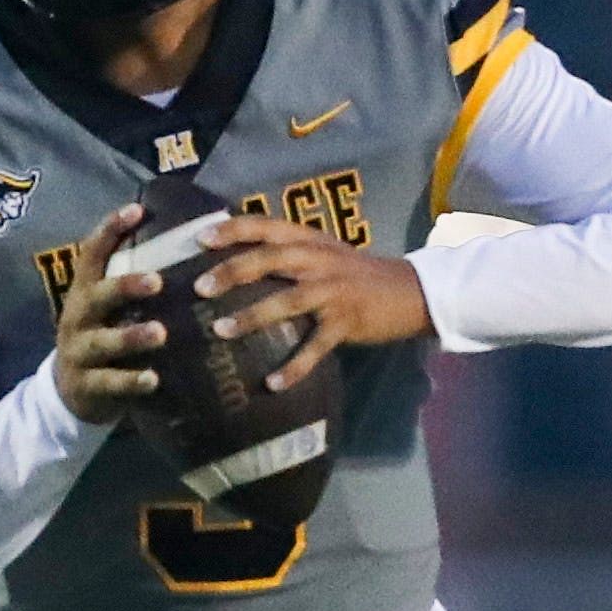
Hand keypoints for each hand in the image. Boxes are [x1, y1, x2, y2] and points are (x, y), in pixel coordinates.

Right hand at [46, 205, 166, 425]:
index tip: (137, 209)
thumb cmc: (102, 335)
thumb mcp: (107, 307)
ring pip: (104, 342)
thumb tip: (185, 242)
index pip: (92, 254)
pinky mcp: (87, 385)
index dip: (110, 230)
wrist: (69, 390)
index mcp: (84, 291)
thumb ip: (132, 282)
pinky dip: (131, 381)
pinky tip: (153, 379)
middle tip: (158, 281)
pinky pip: (110, 383)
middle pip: (97, 296)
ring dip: (131, 336)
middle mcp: (77, 317)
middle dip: (125, 287)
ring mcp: (79, 352)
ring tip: (160, 333)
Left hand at [189, 218, 435, 390]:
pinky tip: (273, 384)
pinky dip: (294, 367)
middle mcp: (320, 260)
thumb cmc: (356, 274)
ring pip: (288, 300)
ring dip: (253, 316)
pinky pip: (316, 347)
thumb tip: (236, 263)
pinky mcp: (347, 322)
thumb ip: (289, 253)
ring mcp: (334, 290)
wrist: (412, 291)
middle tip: (199, 288)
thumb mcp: (324, 252)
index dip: (234, 229)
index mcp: (310, 240)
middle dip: (233, 271)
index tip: (201, 239)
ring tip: (221, 331)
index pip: (267, 226)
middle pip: (271, 259)